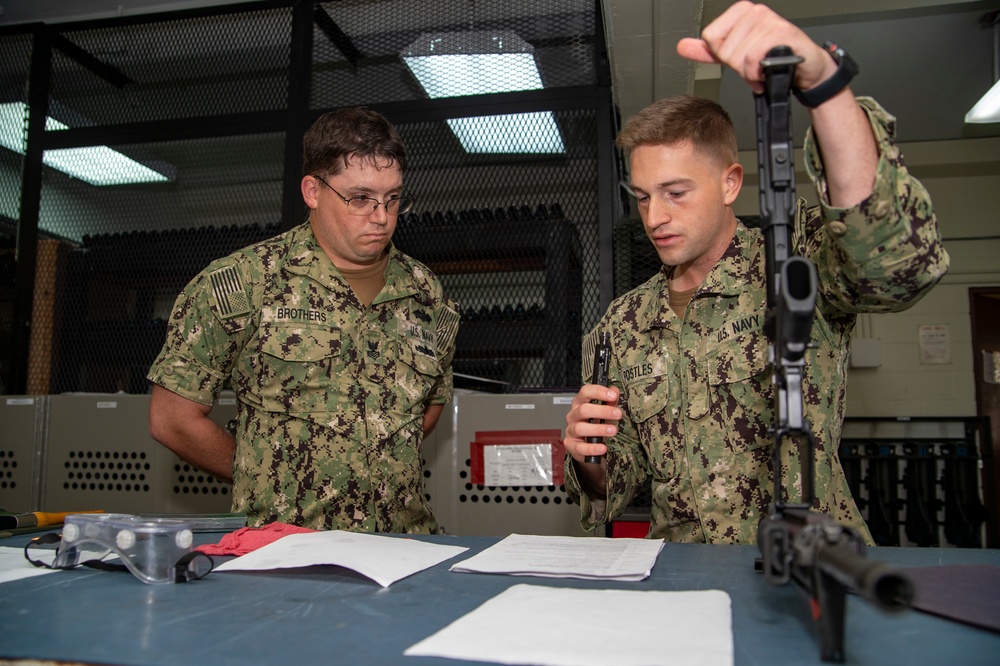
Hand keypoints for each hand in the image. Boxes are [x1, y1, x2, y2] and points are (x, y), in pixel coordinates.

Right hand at [564, 384, 620, 462]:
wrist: (586, 443)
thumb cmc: (593, 423)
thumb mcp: (602, 411)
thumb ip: (609, 401)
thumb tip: (615, 391)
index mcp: (580, 403)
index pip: (585, 392)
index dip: (599, 392)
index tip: (613, 396)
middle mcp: (573, 415)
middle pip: (583, 410)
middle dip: (602, 411)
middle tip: (617, 414)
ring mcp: (570, 430)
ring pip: (580, 428)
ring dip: (599, 429)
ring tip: (613, 431)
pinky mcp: (571, 445)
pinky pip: (579, 447)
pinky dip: (592, 448)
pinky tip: (602, 447)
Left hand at [676, 1, 837, 94]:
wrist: (804, 69)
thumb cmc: (772, 59)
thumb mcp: (735, 55)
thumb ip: (708, 51)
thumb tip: (682, 46)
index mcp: (740, 12)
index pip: (710, 37)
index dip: (723, 56)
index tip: (739, 58)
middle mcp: (755, 12)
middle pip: (725, 51)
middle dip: (738, 68)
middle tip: (754, 67)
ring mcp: (770, 21)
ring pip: (739, 57)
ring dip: (750, 74)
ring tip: (763, 70)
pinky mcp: (782, 34)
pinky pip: (754, 59)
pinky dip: (759, 74)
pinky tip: (768, 71)